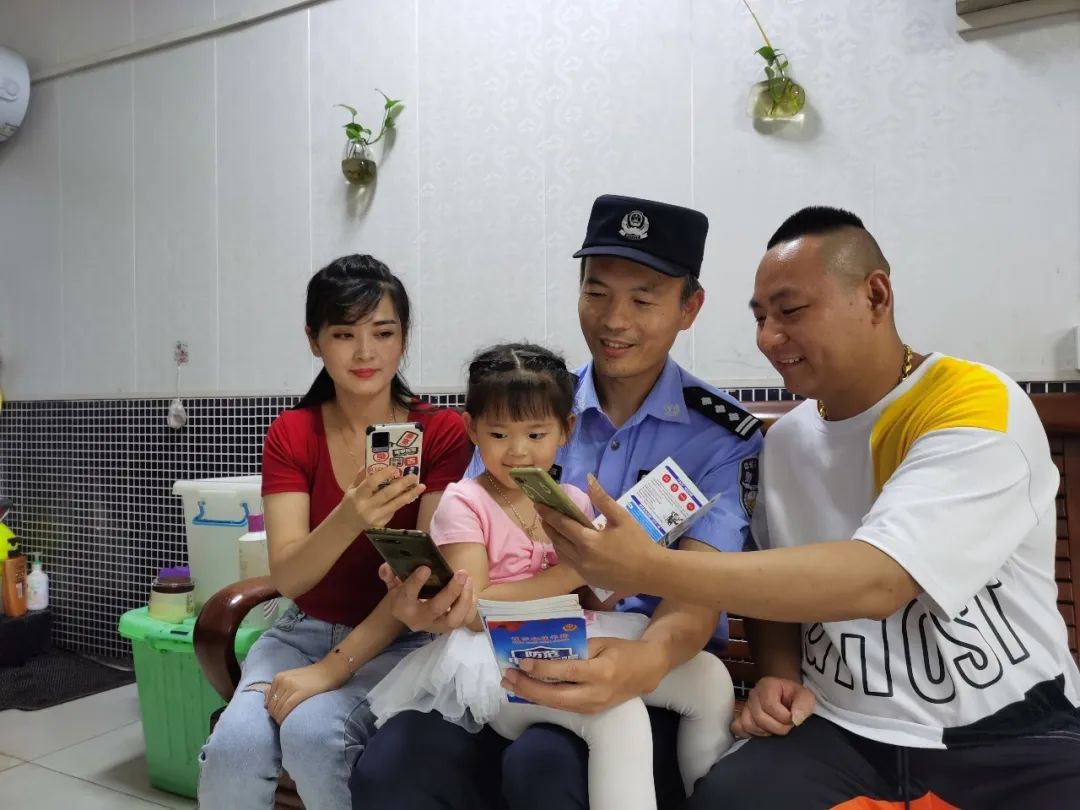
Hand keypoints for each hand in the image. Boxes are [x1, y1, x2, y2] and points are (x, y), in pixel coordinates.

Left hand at [264, 659, 344, 723]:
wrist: (330, 670)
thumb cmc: (312, 677)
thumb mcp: (291, 678)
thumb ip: (278, 688)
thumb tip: (264, 703)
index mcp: (279, 677)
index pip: (268, 700)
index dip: (271, 711)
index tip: (278, 716)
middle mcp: (282, 680)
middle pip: (272, 705)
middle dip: (274, 716)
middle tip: (282, 722)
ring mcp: (290, 686)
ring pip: (278, 709)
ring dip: (279, 719)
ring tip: (285, 723)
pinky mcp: (300, 692)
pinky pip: (286, 709)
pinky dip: (283, 718)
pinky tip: (285, 722)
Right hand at [342, 467, 425, 532]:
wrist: (347, 524)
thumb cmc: (350, 502)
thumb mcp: (351, 488)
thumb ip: (361, 476)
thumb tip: (373, 461)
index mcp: (357, 496)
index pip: (371, 483)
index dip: (383, 475)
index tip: (394, 467)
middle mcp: (367, 507)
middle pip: (387, 494)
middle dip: (402, 484)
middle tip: (414, 476)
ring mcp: (376, 517)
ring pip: (396, 505)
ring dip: (410, 495)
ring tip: (421, 486)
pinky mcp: (382, 524)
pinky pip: (394, 510)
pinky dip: (403, 501)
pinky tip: (412, 494)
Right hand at [380, 564, 477, 632]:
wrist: (409, 616)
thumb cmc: (403, 596)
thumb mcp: (393, 585)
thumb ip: (389, 575)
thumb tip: (386, 567)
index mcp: (403, 607)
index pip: (408, 594)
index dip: (416, 581)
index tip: (426, 568)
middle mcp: (419, 620)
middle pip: (436, 609)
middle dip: (451, 591)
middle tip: (461, 573)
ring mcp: (436, 626)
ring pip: (454, 619)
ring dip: (464, 599)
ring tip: (467, 580)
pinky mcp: (450, 627)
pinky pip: (465, 620)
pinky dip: (471, 606)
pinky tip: (470, 590)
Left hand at [501, 636, 666, 713]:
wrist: (646, 671)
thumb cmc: (622, 651)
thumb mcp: (601, 642)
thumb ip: (576, 648)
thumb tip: (546, 651)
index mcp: (601, 672)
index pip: (566, 672)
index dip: (543, 669)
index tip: (522, 662)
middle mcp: (595, 693)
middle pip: (556, 696)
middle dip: (528, 687)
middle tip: (507, 676)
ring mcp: (593, 706)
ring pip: (555, 704)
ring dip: (530, 694)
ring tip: (510, 684)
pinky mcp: (590, 711)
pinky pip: (561, 706)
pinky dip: (542, 698)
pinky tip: (527, 690)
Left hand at [537, 474, 661, 593]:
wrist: (652, 573)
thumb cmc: (638, 542)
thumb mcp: (622, 517)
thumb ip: (603, 499)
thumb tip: (589, 479)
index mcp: (588, 541)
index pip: (562, 524)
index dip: (548, 512)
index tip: (538, 503)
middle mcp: (581, 558)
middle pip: (557, 539)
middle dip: (547, 525)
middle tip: (542, 512)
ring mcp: (584, 571)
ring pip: (561, 552)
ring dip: (554, 538)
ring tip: (550, 526)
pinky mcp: (589, 580)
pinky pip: (570, 563)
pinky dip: (564, 551)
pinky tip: (566, 544)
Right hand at [731, 676, 815, 737]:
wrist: (786, 697)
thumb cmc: (795, 697)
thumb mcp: (806, 697)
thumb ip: (804, 705)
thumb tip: (795, 719)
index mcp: (767, 685)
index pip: (770, 705)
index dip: (784, 717)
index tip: (793, 718)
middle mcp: (753, 695)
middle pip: (759, 717)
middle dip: (777, 727)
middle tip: (786, 725)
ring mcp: (746, 707)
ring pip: (748, 724)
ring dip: (765, 731)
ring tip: (775, 728)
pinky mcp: (741, 718)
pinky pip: (739, 729)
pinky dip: (750, 734)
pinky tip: (763, 732)